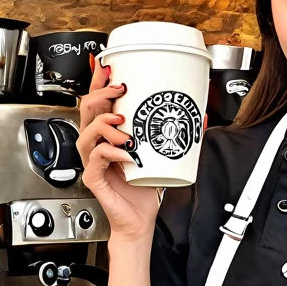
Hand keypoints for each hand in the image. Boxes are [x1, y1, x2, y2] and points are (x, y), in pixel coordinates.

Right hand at [77, 57, 160, 241]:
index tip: (109, 66)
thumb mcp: (163, 155)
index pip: (99, 103)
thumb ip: (177, 134)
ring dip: (105, 126)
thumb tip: (200, 116)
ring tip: (126, 130)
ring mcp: (93, 161)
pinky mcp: (94, 178)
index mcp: (110, 135)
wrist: (140, 219)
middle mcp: (98, 145)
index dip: (99, 82)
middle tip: (119, 90)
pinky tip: (127, 156)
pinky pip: (95, 159)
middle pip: (86, 111)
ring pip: (87, 133)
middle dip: (101, 95)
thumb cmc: (145, 188)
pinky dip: (111, 154)